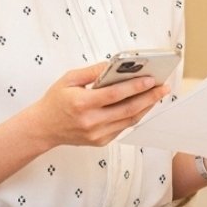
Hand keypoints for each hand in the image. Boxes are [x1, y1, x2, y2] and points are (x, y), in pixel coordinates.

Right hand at [28, 62, 169, 149]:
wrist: (43, 128)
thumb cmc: (55, 101)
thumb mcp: (69, 79)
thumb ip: (93, 71)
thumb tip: (115, 64)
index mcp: (81, 103)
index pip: (115, 94)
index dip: (135, 86)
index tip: (151, 79)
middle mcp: (91, 121)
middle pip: (128, 109)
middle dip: (149, 97)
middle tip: (163, 87)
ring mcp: (97, 134)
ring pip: (129, 120)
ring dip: (146, 107)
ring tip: (157, 94)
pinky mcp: (101, 141)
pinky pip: (123, 127)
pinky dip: (135, 115)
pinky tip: (143, 105)